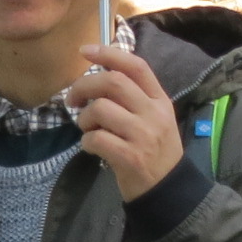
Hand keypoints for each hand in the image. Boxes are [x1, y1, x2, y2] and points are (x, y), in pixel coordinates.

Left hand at [63, 44, 183, 199]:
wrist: (168, 190)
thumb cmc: (155, 151)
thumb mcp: (155, 119)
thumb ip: (134, 98)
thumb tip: (98, 77)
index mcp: (160, 100)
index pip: (136, 66)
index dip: (108, 53)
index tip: (85, 51)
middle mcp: (153, 113)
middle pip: (113, 82)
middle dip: (84, 85)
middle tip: (72, 98)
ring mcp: (143, 135)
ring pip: (100, 109)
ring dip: (84, 118)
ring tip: (87, 129)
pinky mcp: (130, 157)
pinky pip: (96, 138)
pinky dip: (86, 141)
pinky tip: (91, 147)